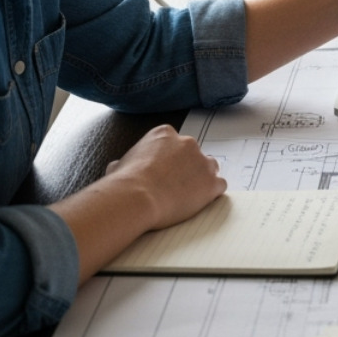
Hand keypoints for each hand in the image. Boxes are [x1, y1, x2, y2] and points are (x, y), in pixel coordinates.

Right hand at [103, 125, 226, 230]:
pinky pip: (219, 185)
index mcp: (164, 134)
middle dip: (186, 168)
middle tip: (175, 185)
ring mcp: (202, 162)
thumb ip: (128, 161)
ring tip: (188, 194)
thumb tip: (119, 167)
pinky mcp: (212, 182)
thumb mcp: (119, 164)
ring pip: (210, 167)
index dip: (170, 159)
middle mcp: (187, 143)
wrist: (136, 197)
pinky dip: (211, 194)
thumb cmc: (124, 182)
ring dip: (202, 178)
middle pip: (193, 154)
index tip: (165, 171)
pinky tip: (199, 202)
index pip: (174, 143)